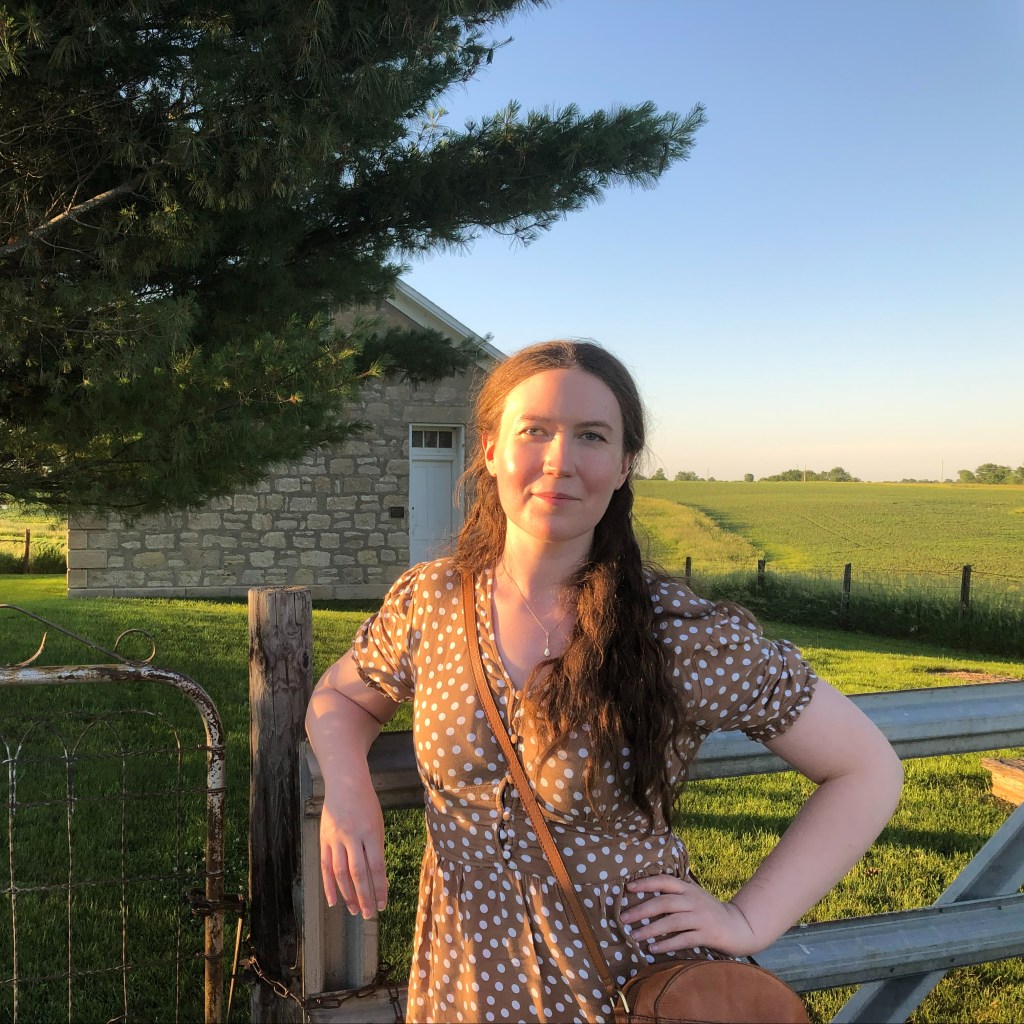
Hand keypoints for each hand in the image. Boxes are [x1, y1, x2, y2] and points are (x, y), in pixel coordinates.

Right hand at [319, 776, 387, 919]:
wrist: (345, 783)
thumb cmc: (366, 805)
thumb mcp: (378, 824)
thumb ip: (377, 850)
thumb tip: (379, 880)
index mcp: (371, 832)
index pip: (376, 866)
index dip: (380, 888)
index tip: (383, 905)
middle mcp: (353, 836)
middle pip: (358, 873)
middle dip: (364, 897)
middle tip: (369, 915)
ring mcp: (336, 838)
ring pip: (340, 872)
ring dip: (348, 895)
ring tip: (354, 911)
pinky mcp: (324, 839)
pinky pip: (326, 866)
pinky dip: (329, 886)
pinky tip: (334, 901)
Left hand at [619, 875, 760, 957]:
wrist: (739, 926)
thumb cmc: (710, 911)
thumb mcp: (694, 896)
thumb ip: (676, 894)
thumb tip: (645, 894)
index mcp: (688, 888)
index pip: (665, 881)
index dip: (646, 882)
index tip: (628, 887)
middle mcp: (694, 900)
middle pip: (664, 902)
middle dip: (642, 909)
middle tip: (624, 918)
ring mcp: (701, 917)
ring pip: (672, 921)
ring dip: (651, 929)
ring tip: (634, 936)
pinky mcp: (707, 934)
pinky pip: (683, 939)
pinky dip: (667, 944)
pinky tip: (653, 949)